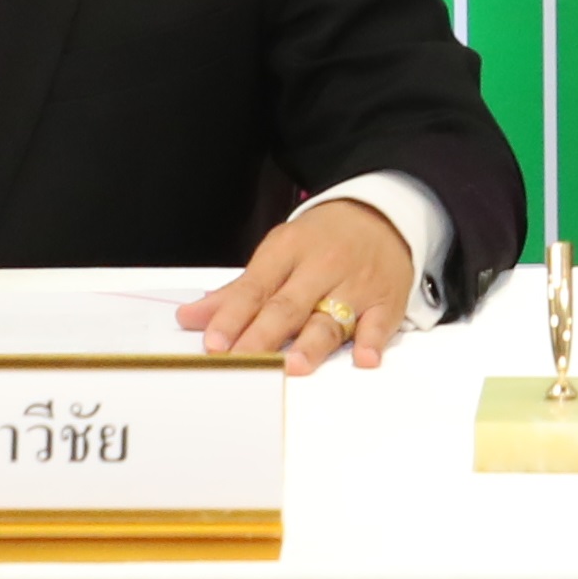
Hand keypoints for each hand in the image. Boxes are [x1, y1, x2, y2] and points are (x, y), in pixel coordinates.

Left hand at [180, 197, 415, 372]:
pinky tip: (364, 358)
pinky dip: (372, 340)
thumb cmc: (322, 239)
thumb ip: (237, 292)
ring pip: (331, 317)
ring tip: (294, 364)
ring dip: (313, 343)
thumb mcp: (278, 252)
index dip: (232, 317)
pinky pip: (380, 322)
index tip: (214, 344)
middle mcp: (322, 266)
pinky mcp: (386, 300)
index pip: (255, 288)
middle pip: (288, 306)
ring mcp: (357, 284)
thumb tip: (190, 318)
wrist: (381, 213)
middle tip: (242, 360)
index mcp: (289, 251)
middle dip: (264, 335)